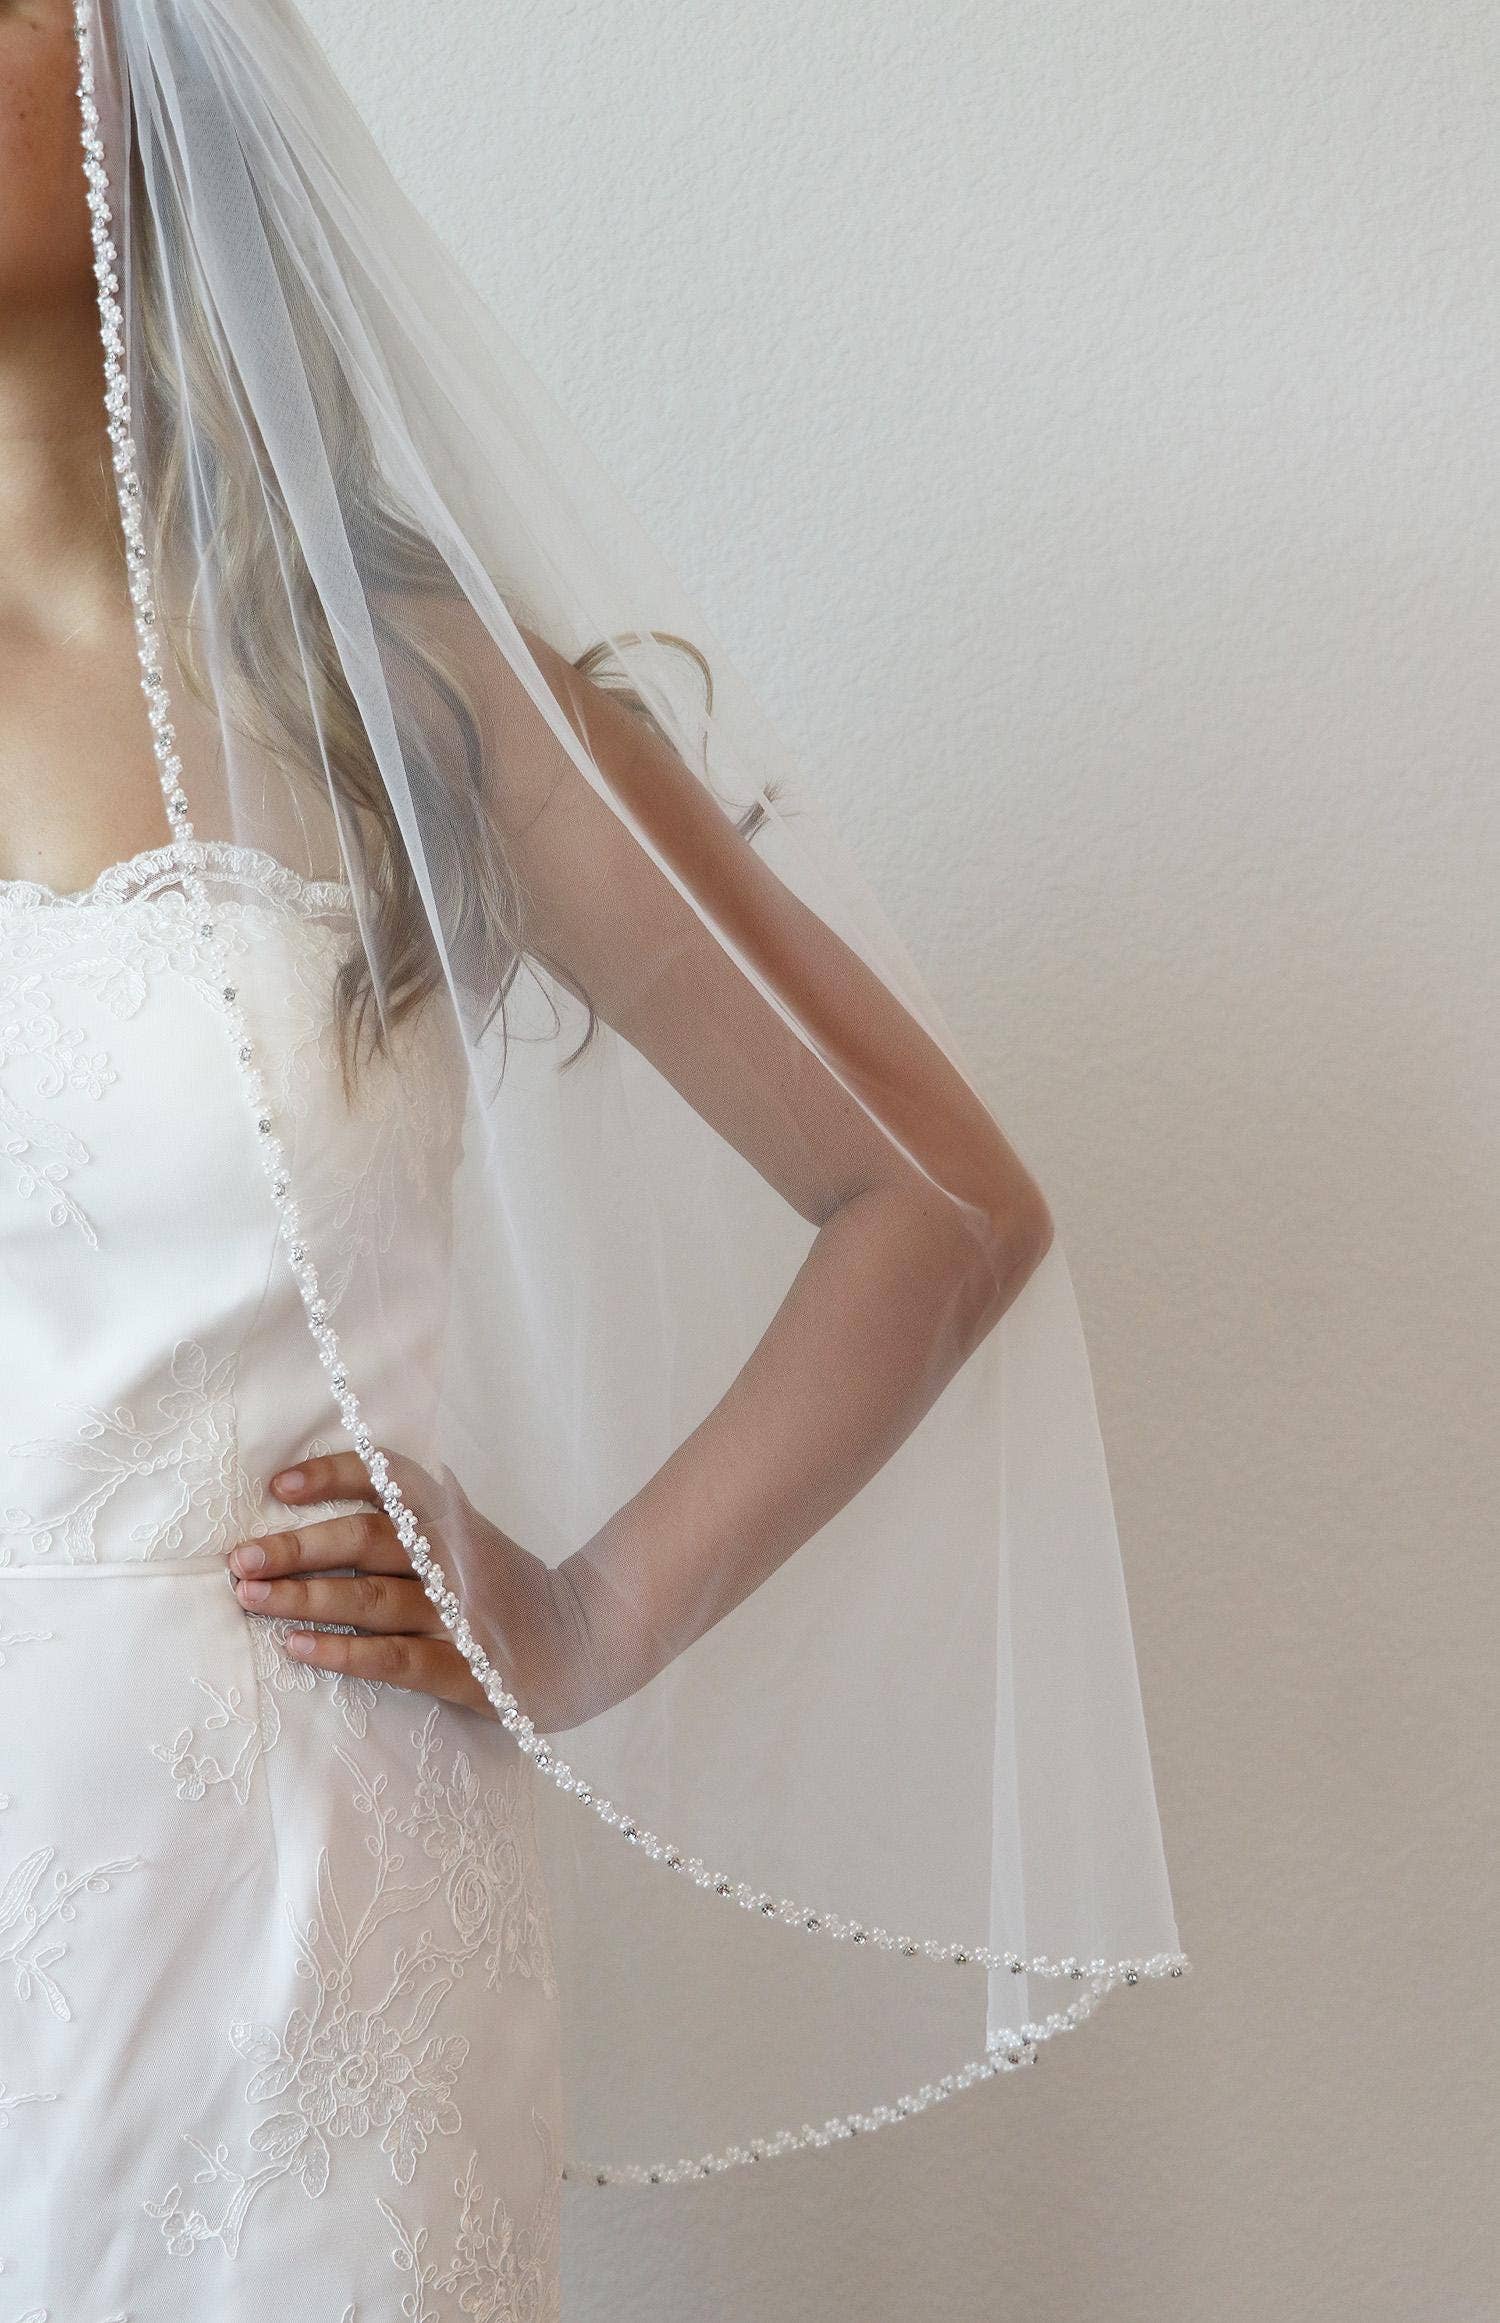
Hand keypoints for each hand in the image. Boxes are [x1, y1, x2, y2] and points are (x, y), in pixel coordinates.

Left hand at [226, 1448, 601, 1731]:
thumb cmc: (509, 1587)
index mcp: (452, 1519)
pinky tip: (298, 1647)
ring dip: (304, 1596)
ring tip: (249, 1597)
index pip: (388, 1481)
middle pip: (366, 1539)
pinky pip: (394, 1658)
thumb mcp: (470, 1536)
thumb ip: (417, 1514)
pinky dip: (342, 1652)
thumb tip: (335, 1489)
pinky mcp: (464, 1669)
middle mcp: (452, 1558)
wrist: (592, 1639)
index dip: (332, 1476)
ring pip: (370, 1599)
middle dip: (296, 1547)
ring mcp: (458, 1614)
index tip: (278, 1486)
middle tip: (240, 1558)